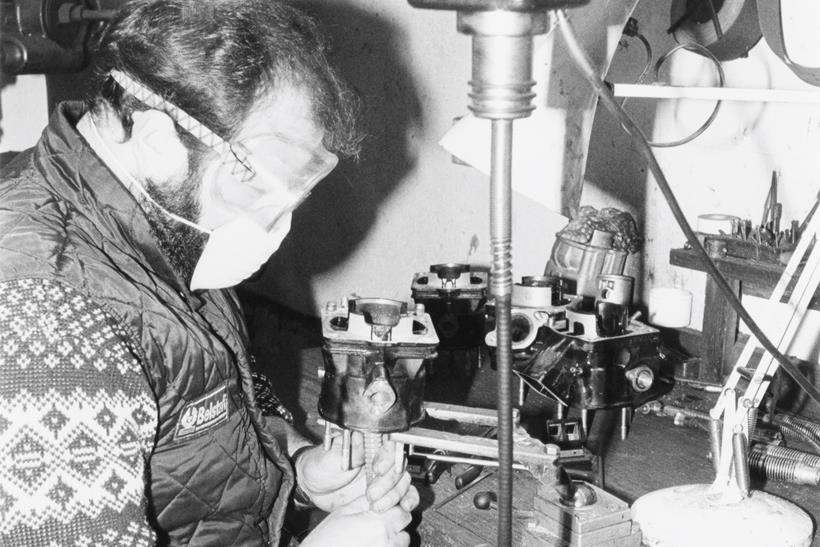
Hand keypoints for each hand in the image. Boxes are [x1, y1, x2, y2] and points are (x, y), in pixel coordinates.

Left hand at [294, 434, 418, 512]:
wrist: (312, 488)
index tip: (376, 469)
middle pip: (399, 466)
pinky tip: (403, 506)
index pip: (389, 445)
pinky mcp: (385, 494)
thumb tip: (364, 438)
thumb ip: (350, 449)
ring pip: (404, 481)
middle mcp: (380, 459)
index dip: (387, 457)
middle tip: (370, 493)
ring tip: (376, 505)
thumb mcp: (331, 455)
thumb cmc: (320, 465)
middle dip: (387, 482)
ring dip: (394, 495)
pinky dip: (408, 500)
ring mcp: (384, 477)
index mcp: (369, 445)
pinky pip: (405, 495)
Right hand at [298, 495, 412, 546]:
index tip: (383, 509)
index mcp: (378, 524)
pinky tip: (370, 544)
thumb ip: (366, 502)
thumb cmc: (326, 541)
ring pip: (402, 542)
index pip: (402, 510)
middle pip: (404, 527)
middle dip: (394, 523)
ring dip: (392, 538)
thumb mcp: (344, 512)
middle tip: (376, 524)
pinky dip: (386, 546)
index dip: (393, 507)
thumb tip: (378, 495)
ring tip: (372, 537)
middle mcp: (387, 541)